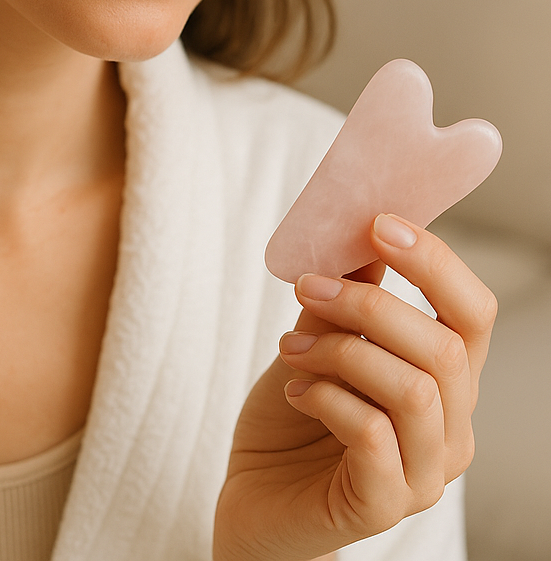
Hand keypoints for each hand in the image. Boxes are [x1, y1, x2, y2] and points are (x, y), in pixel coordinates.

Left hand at [214, 213, 496, 560]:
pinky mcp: (383, 504)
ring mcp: (424, 475)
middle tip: (308, 287)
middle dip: (370, 303)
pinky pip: (371, 433)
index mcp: (444, 384)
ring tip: (289, 348)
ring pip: (413, 389)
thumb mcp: (316, 343)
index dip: (437, 264)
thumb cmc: (293, 417)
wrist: (254, 497)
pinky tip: (295, 390)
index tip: (380, 224)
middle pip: (446, 349)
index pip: (473, 316)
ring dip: (340, 349)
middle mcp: (450, 431)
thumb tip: (357, 233)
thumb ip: (343, 300)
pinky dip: (326, 396)